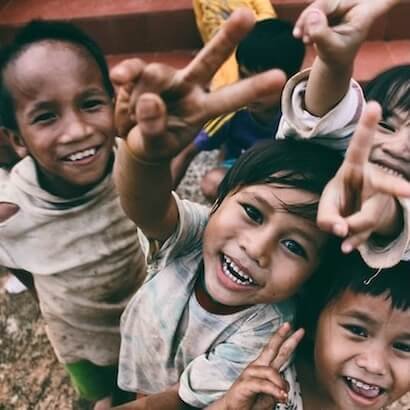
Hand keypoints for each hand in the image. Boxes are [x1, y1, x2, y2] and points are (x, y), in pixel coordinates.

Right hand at [110, 8, 285, 162]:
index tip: (279, 77)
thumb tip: (150, 98)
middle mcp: (189, 88)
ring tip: (137, 114)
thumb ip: (153, 127)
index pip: (229, 98)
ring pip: (158, 72)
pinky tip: (119, 79)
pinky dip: (126, 73)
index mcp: (202, 109)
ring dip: (144, 93)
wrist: (134, 139)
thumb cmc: (154, 143)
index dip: (252, 88)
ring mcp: (167, 79)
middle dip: (227, 39)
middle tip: (247, 15)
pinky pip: (134, 69)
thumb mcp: (155, 144)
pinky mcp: (142, 74)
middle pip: (209, 60)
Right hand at [214, 323, 303, 409]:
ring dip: (281, 384)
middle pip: (272, 348)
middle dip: (284, 337)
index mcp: (263, 366)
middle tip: (295, 329)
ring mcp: (250, 373)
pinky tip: (280, 396)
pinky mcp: (245, 383)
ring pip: (271, 372)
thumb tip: (286, 386)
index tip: (296, 329)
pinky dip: (274, 390)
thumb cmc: (251, 402)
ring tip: (284, 396)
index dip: (285, 339)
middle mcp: (257, 366)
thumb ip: (279, 387)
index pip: (276, 350)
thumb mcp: (270, 395)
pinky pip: (264, 384)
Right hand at [293, 0, 398, 66]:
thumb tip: (312, 16)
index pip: (381, 0)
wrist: (333, 59)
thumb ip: (322, 34)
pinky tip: (303, 35)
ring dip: (306, 21)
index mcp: (365, 13)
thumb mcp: (331, 50)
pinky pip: (313, 9)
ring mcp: (341, 4)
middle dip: (312, 16)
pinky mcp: (329, 7)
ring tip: (304, 39)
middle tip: (301, 36)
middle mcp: (355, 3)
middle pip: (329, 1)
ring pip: (318, 4)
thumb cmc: (338, 56)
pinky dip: (304, 22)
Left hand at [317, 102, 409, 252]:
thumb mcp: (326, 206)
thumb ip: (327, 217)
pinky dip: (354, 241)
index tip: (373, 105)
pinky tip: (347, 247)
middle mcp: (372, 180)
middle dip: (395, 188)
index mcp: (353, 168)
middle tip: (408, 192)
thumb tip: (341, 231)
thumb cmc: (338, 200)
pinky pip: (368, 232)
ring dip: (351, 230)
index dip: (366, 127)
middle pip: (382, 185)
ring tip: (341, 238)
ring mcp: (380, 198)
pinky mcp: (381, 216)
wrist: (352, 213)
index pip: (359, 147)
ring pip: (370, 216)